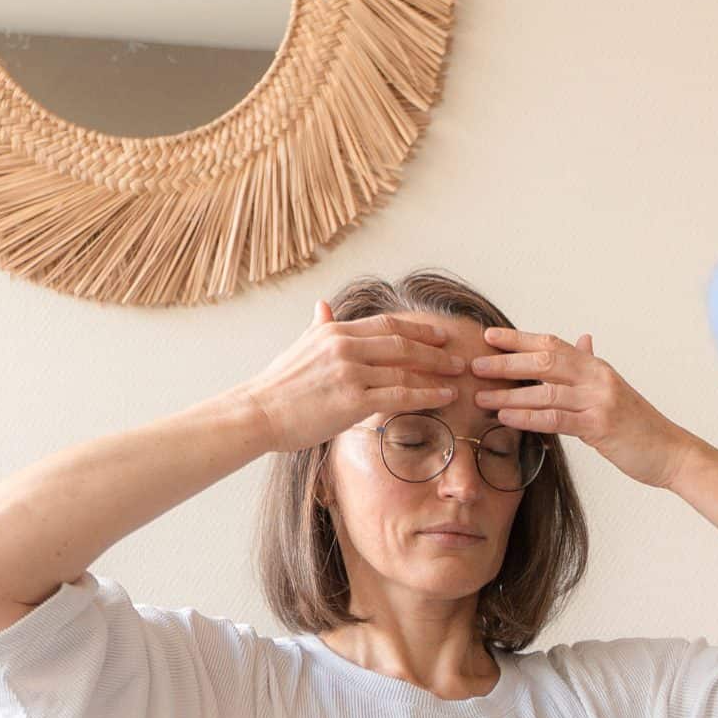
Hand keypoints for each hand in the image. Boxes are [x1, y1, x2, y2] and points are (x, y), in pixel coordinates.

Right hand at [236, 298, 479, 455]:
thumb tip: (323, 305)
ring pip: (405, 368)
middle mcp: (344, 346)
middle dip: (435, 349)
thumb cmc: (278, 386)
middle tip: (459, 356)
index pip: (386, 324)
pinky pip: (400, 394)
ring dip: (437, 372)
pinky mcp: (353, 400)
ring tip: (457, 378)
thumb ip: (319, 327)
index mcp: (334, 331)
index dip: (417, 329)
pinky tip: (444, 397)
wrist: (259, 413)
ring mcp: (350, 372)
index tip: (439, 335)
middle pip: (402, 342)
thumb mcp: (300, 347)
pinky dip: (427, 394)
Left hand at [469, 329, 690, 488]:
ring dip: (509, 394)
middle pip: (544, 361)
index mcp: (596, 367)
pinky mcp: (600, 426)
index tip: (489, 337)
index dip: (518, 338)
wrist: (671, 452)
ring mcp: (599, 400)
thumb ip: (591, 366)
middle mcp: (597, 377)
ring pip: (545, 391)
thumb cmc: (639, 426)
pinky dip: (528, 417)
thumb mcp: (614, 390)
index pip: (552, 344)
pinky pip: (556, 419)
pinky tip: (506, 418)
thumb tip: (581, 340)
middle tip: (475, 365)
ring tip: (481, 397)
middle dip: (506, 362)